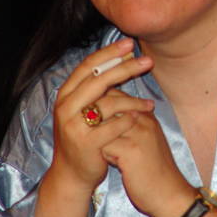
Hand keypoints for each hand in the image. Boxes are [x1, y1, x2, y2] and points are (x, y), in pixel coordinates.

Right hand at [48, 38, 153, 193]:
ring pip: (107, 103)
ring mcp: (74, 125)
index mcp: (66, 94)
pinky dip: (128, 120)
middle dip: (125, 68)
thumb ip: (101, 85)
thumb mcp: (88, 107)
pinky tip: (140, 118)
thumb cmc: (86, 135)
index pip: (87, 65)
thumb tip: (127, 54)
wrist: (72, 173)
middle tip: (147, 60)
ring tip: (150, 103)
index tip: (130, 43)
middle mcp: (66, 107)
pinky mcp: (85, 143)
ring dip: (133, 100)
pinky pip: (113, 126)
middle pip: (98, 80)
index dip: (109, 53)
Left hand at [101, 110, 196, 216]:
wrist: (169, 193)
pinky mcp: (130, 150)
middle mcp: (143, 120)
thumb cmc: (155, 169)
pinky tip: (115, 164)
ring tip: (111, 153)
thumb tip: (104, 114)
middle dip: (98, 122)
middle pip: (108, 108)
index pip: (116, 96)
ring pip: (103, 126)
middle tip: (101, 138)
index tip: (99, 122)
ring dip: (100, 140)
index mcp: (147, 115)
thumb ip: (131, 124)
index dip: (102, 106)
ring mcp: (137, 134)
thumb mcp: (147, 139)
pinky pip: (103, 145)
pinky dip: (103, 155)